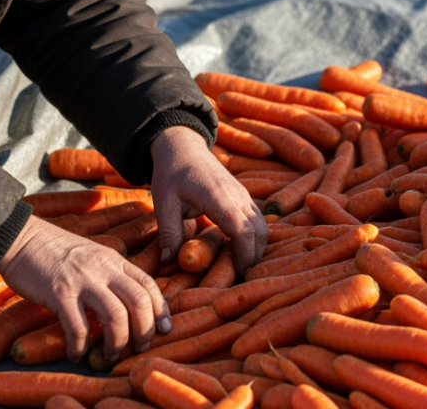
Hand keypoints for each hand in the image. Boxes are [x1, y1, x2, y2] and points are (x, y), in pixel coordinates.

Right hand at [0, 215, 168, 362]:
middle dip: (144, 331)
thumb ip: (110, 274)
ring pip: (116, 316)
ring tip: (110, 355)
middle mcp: (103, 268)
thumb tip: (126, 304)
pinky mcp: (59, 293)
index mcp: (114, 259)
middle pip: (139, 302)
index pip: (149, 284)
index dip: (161, 310)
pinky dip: (81, 346)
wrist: (21, 239)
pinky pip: (78, 327)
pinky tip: (76, 353)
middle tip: (138, 347)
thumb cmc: (55, 251)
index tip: (164, 330)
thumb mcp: (92, 256)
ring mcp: (82, 280)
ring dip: (117, 343)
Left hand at [150, 125, 268, 271]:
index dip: (244, 255)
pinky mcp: (244, 198)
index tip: (237, 274)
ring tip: (238, 268)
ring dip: (255, 248)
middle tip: (237, 279)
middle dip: (253, 257)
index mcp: (218, 197)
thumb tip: (168, 264)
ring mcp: (244, 196)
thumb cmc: (171, 174)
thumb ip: (168, 233)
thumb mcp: (163, 203)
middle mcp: (238, 195)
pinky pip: (257, 221)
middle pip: (259, 231)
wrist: (183, 147)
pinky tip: (237, 252)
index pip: (242, 229)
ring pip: (263, 227)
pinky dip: (254, 239)